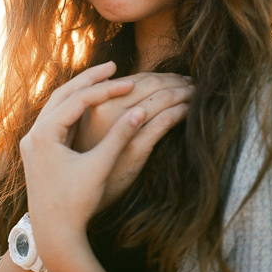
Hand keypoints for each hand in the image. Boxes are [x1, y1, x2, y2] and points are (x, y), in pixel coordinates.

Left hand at [19, 62, 182, 268]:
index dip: (104, 89)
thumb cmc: (77, 204)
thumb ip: (119, 137)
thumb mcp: (100, 168)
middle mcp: (33, 134)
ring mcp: (33, 141)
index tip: (129, 82)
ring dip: (80, 91)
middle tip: (114, 66)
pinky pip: (55, 118)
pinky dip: (73, 107)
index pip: (77, 100)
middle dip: (89, 80)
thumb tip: (142, 110)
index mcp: (44, 135)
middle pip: (62, 94)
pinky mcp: (37, 150)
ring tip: (104, 78)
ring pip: (56, 104)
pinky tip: (91, 103)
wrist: (53, 235)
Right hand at [73, 72, 191, 209]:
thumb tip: (134, 87)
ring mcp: (121, 129)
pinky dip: (180, 112)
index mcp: (96, 102)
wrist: (76, 195)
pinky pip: (164, 121)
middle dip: (174, 80)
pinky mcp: (135, 149)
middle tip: (190, 81)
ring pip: (161, 99)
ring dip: (182, 92)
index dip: (158, 76)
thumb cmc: (89, 160)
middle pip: (150, 85)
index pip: (135, 80)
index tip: (175, 77)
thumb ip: (108, 107)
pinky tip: (189, 110)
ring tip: (194, 92)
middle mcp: (107, 111)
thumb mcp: (92, 128)